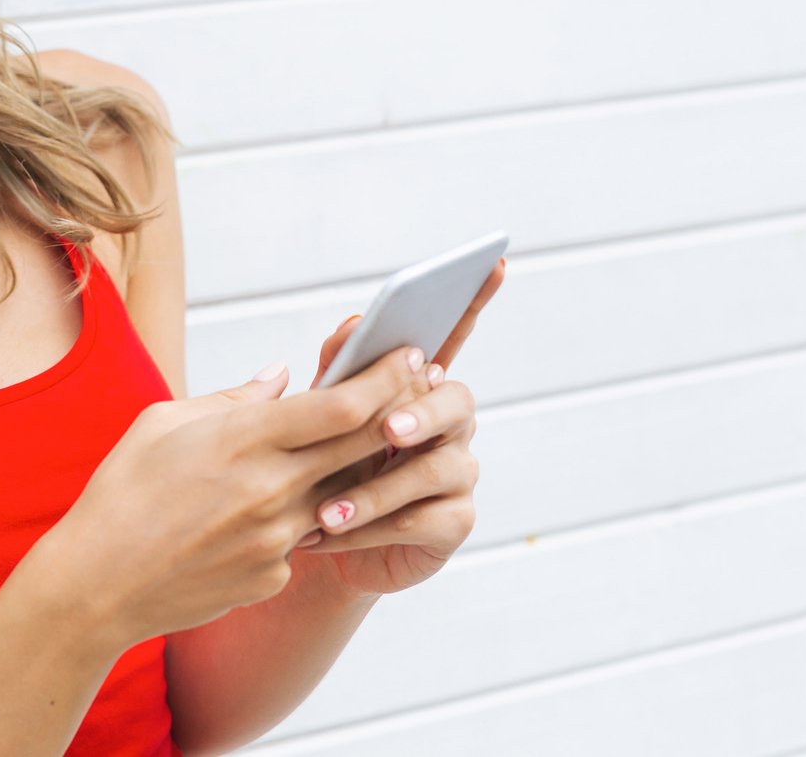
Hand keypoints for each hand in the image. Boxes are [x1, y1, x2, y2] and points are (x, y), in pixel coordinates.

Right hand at [41, 335, 463, 647]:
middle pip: (360, 447)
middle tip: (422, 389)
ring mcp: (276, 540)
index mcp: (243, 441)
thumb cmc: (122, 492)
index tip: (408, 358)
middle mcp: (271, 491)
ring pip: (343, 495)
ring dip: (363, 468)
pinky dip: (305, 517)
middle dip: (398, 413)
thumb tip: (282, 378)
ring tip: (371, 445)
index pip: (340, 406)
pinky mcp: (272, 576)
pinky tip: (280, 510)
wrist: (97, 584)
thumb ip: (234, 399)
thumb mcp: (164, 422)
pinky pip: (304, 538)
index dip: (383, 379)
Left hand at [291, 254, 504, 597]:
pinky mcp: (453, 522)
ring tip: (328, 508)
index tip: (491, 262)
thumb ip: (338, 369)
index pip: (451, 337)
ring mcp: (457, 472)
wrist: (313, 544)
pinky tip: (335, 530)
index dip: (473, 301)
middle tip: (388, 429)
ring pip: (433, 468)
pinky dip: (374, 525)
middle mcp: (449, 424)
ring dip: (377, 488)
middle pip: (457, 402)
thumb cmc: (320, 467)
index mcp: (419, 388)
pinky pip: (423, 518)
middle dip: (421, 413)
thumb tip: (352, 321)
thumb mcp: (319, 416)